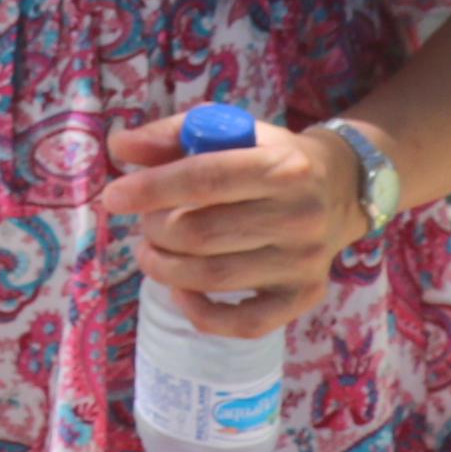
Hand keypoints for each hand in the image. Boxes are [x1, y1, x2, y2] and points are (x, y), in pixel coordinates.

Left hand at [93, 114, 367, 338]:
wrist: (337, 188)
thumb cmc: (265, 155)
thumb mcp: (226, 129)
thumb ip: (170, 135)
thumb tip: (118, 145)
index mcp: (281, 167)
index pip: (204, 180)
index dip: (150, 190)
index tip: (113, 197)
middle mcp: (299, 216)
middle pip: (200, 233)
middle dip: (154, 229)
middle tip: (145, 222)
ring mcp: (304, 262)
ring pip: (212, 277)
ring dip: (164, 268)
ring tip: (152, 250)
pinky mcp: (303, 296)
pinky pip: (245, 322)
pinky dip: (200, 312)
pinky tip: (180, 290)